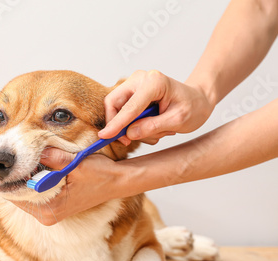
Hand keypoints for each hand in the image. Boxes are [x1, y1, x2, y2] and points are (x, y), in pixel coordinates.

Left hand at [10, 148, 131, 225]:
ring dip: (19, 179)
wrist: (117, 182)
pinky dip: (29, 182)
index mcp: (50, 209)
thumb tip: (31, 148)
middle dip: (11, 177)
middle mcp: (47, 215)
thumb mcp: (76, 163)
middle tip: (2, 158)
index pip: (15, 195)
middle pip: (16, 196)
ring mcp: (49, 214)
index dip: (6, 178)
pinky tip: (27, 168)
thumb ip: (53, 157)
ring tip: (13, 161)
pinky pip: (32, 195)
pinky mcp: (52, 208)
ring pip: (23, 195)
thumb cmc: (100, 174)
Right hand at [99, 70, 214, 144]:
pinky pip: (122, 111)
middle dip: (118, 124)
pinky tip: (151, 126)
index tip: (104, 136)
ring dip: (131, 126)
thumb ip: (153, 127)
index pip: (129, 107)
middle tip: (128, 140)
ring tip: (156, 131)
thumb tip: (129, 133)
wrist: (198, 100)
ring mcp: (134, 85)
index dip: (116, 124)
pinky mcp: (132, 93)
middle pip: (113, 103)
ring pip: (117, 109)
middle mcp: (140, 79)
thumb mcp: (178, 121)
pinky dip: (132, 123)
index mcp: (154, 82)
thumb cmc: (193, 107)